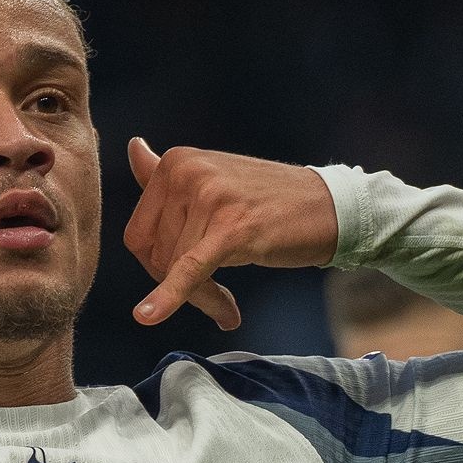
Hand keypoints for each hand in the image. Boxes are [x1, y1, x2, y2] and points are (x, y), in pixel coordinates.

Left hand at [122, 140, 341, 329]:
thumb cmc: (270, 200)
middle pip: (155, 254)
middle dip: (180, 287)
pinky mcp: (230, 228)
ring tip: (227, 306)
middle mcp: (187, 172)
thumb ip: (167, 173)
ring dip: (201, 299)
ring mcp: (209, 197)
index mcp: (176, 162)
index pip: (139, 233)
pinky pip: (189, 270)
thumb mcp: (214, 179)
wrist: (329, 207)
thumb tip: (133, 147)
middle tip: (218, 299)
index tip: (187, 280)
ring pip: (174, 270)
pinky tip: (149, 316)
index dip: (158, 268)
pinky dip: (169, 297)